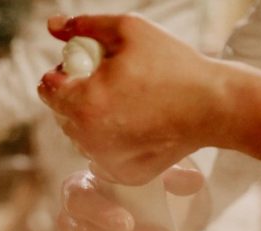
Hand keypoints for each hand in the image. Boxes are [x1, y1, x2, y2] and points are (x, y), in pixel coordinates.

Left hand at [38, 14, 225, 184]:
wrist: (213, 106)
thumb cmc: (174, 65)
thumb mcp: (129, 30)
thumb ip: (85, 25)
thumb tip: (53, 26)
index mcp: (84, 103)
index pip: (47, 88)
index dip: (62, 72)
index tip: (87, 66)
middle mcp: (88, 138)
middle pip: (61, 113)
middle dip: (76, 96)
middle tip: (111, 81)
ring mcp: (105, 160)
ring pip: (80, 136)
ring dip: (92, 119)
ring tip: (126, 101)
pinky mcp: (122, 174)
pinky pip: (102, 154)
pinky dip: (111, 140)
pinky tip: (136, 124)